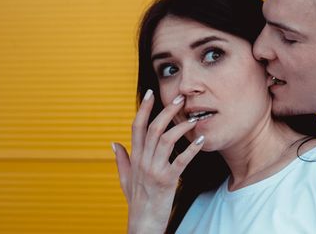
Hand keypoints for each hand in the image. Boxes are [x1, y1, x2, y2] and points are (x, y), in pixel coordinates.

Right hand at [113, 90, 204, 233]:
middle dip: (166, 111)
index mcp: (135, 157)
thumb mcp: (125, 178)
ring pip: (165, 140)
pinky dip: (192, 149)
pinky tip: (201, 139)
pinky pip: (180, 161)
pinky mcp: (168, 180)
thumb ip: (121, 159)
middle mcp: (143, 160)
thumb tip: (114, 143)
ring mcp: (154, 170)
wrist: (143, 223)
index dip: (143, 108)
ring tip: (193, 118)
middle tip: (179, 99)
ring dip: (181, 127)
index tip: (150, 93)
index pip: (136, 127)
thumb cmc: (136, 200)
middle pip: (153, 128)